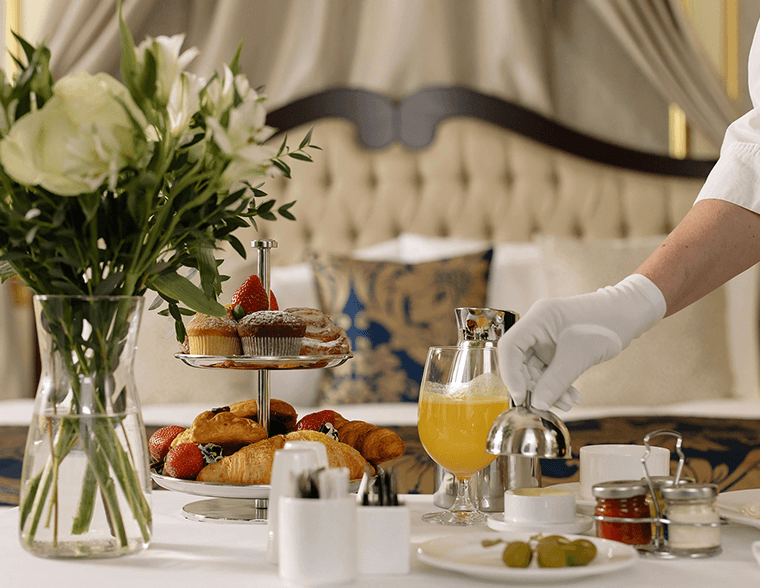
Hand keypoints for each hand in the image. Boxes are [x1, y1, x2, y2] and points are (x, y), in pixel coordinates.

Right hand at [500, 274, 665, 410]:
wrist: (628, 314)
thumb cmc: (607, 323)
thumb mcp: (580, 355)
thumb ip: (556, 381)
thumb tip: (537, 404)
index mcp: (537, 318)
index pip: (509, 347)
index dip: (510, 374)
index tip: (521, 397)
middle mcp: (536, 327)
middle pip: (520, 361)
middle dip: (534, 386)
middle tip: (546, 405)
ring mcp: (545, 338)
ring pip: (535, 369)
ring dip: (549, 389)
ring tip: (568, 402)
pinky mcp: (555, 347)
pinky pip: (548, 370)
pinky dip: (558, 384)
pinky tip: (571, 395)